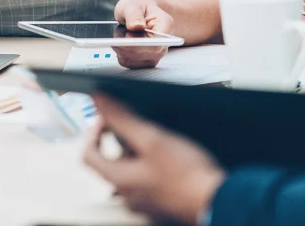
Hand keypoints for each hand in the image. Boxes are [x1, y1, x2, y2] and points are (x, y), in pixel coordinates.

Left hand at [84, 95, 224, 224]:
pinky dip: (153, 165)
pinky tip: (172, 156)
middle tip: (140, 124)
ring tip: (160, 138)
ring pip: (131, 170)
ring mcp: (144, 202)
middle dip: (122, 139)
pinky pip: (148, 180)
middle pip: (111, 161)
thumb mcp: (151, 138)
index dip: (94, 131)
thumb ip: (122, 118)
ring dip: (140, 151)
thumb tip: (99, 101)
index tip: (107, 117)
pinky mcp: (160, 203)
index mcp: (119, 179)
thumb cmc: (186, 174)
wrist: (216, 200)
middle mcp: (127, 195)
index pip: (89, 154)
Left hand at [113, 0, 175, 68]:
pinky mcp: (144, 62)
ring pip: (132, 59)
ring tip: (124, 32)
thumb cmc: (140, 8)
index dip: (138, 45)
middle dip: (125, 43)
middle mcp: (164, 44)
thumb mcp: (134, 4)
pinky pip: (127, 62)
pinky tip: (123, 41)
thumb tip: (136, 26)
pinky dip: (120, 52)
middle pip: (141, 54)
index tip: (125, 38)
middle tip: (122, 28)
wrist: (142, 13)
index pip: (155, 45)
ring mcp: (155, 55)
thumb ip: (134, 14)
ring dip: (121, 47)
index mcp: (166, 26)